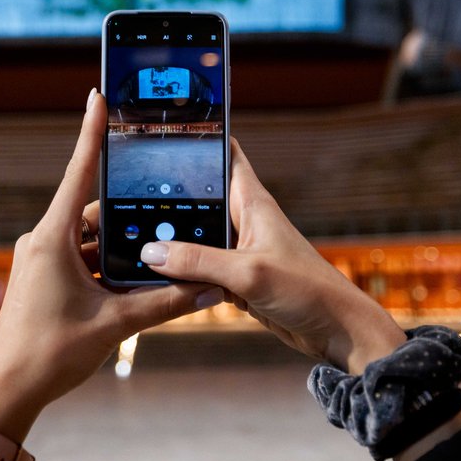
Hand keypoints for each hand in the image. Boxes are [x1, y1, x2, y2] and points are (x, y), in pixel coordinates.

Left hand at [0, 90, 221, 440]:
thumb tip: (208, 290)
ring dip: (119, 249)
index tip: (97, 97)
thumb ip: (164, 304)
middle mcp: (42, 241)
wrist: (7, 392)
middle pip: (94, 212)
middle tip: (164, 213)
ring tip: (156, 258)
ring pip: (89, 240)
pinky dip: (106, 266)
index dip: (90, 133)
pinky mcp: (43, 278)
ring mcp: (40, 259)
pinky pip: (80, 259)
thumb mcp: (114, 326)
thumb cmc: (49, 355)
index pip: (76, 172)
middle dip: (129, 218)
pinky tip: (134, 282)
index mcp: (51, 238)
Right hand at [140, 137, 405, 373]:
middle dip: (169, 197)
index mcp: (252, 202)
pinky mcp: (237, 277)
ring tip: (133, 238)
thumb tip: (151, 252)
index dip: (200, 139)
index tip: (165, 130)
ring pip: (195, 236)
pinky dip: (183, 272)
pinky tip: (158, 277)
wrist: (334, 330)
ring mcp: (239, 249)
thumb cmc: (307, 290)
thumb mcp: (248, 273)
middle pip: (199, 197)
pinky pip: (200, 267)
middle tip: (127, 195)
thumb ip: (198, 262)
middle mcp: (244, 219)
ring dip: (173, 240)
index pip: (225, 154)